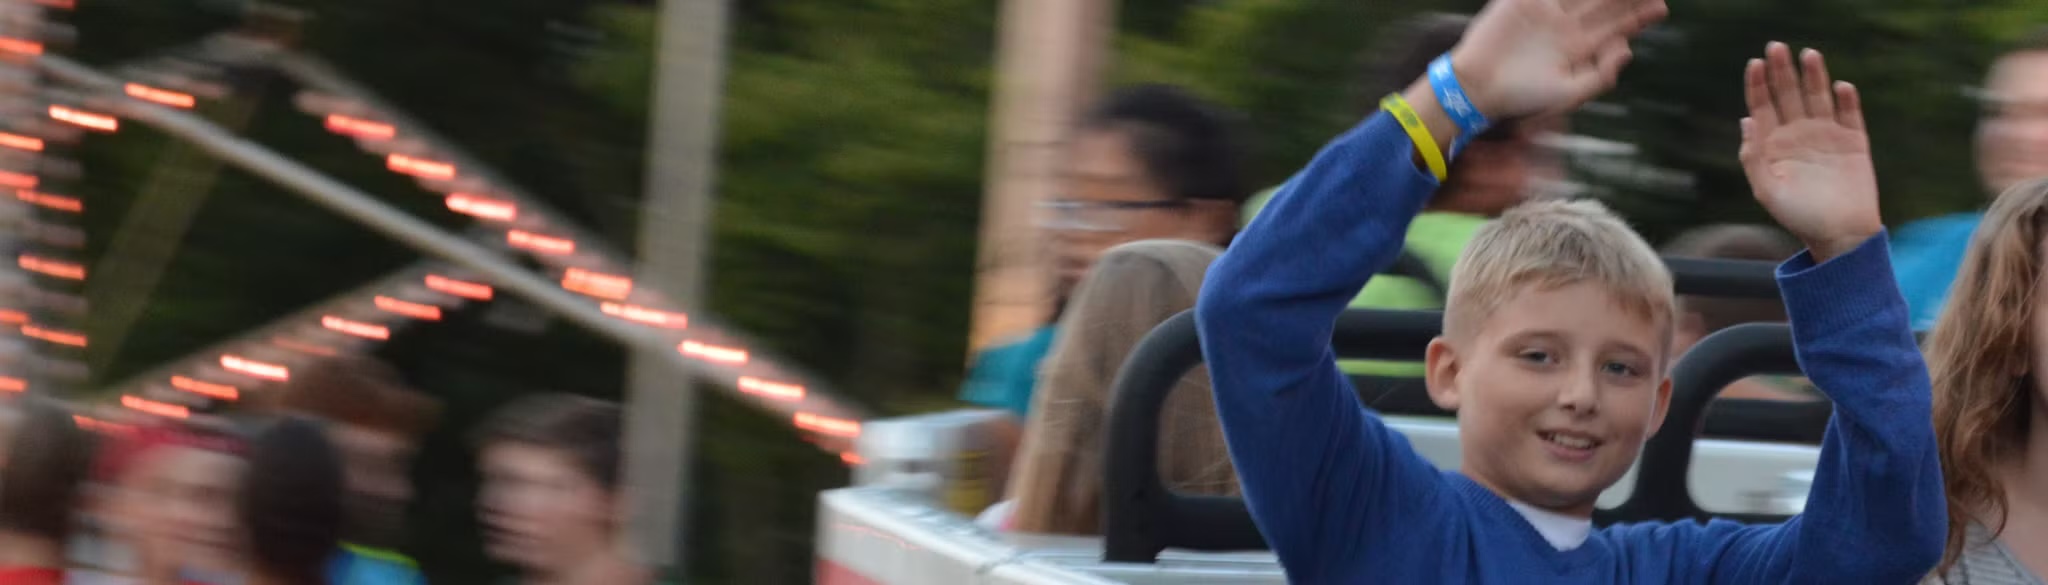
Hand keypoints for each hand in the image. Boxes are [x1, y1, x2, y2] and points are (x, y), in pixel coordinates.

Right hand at [1449, 0, 1667, 119]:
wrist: (1477, 88)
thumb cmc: (1521, 98)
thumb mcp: (1567, 94)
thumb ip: (1599, 75)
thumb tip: (1628, 50)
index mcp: (1578, 49)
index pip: (1616, 27)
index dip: (1639, 17)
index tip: (1662, 7)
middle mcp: (1565, 27)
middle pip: (1605, 3)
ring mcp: (1545, 12)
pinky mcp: (1522, 1)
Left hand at [1739, 43, 1881, 261]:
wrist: (1840, 235)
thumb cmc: (1799, 217)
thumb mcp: (1767, 191)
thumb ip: (1753, 158)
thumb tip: (1746, 121)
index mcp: (1774, 144)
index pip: (1762, 106)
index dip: (1757, 84)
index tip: (1754, 63)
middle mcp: (1798, 135)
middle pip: (1788, 94)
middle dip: (1782, 71)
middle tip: (1777, 47)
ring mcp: (1827, 136)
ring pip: (1818, 98)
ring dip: (1814, 77)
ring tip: (1809, 55)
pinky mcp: (1854, 142)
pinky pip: (1851, 115)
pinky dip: (1846, 100)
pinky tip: (1841, 88)